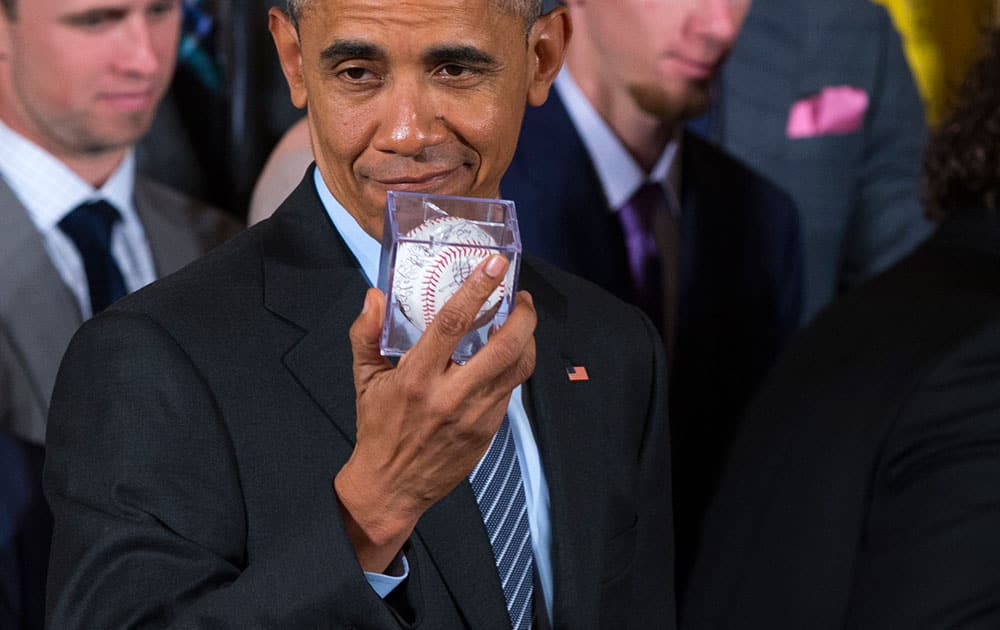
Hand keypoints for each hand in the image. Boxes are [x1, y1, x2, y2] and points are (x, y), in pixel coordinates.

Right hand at [335, 254, 536, 572]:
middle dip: (523, 316)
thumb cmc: (377, 427)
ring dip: (526, 339)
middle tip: (523, 297)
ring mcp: (475, 415)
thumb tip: (373, 295)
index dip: (478, 289)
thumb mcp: (364, 379)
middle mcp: (450, 395)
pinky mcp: (489, 431)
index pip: (453, 323)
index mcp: (417, 377)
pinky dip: (515, 366)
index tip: (496, 265)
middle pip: (504, 347)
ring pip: (517, 369)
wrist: (391, 487)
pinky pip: (511, 390)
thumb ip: (365, 334)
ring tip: (521, 321)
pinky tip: (509, 353)